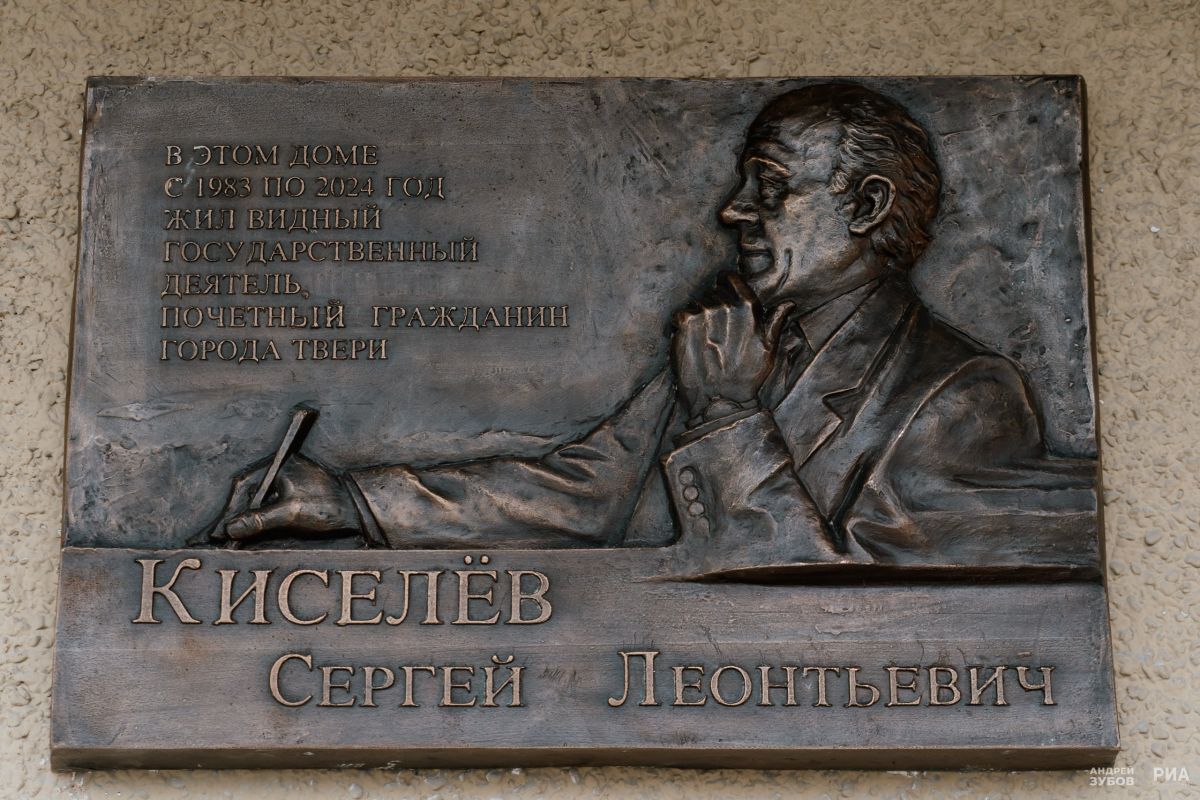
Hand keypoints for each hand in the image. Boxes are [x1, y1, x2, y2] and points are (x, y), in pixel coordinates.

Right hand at [212, 454, 360, 544]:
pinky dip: (250, 522)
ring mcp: (282, 483)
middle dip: (227, 518)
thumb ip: (261, 519)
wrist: (360, 508)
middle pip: (243, 495)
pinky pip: (262, 508)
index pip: (243, 488)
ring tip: (218, 541)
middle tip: (207, 540)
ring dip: (236, 522)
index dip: (227, 513)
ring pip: (251, 503)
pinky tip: (238, 536)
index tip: (215, 533)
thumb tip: (231, 528)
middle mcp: (277, 470)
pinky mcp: (287, 495)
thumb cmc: (330, 504)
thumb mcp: (292, 512)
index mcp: (277, 465)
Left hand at [671, 271, 792, 420]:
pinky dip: (681, 325)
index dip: (725, 284)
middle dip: (713, 306)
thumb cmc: (747, 376)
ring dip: (698, 317)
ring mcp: (704, 312)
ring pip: (697, 303)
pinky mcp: (685, 322)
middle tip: (715, 332)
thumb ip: (776, 321)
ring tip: (704, 341)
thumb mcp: (769, 349)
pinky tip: (690, 342)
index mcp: (748, 307)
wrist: (720, 400)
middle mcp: (726, 304)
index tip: (722, 293)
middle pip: (713, 292)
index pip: (731, 278)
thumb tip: (788, 304)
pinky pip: (680, 313)